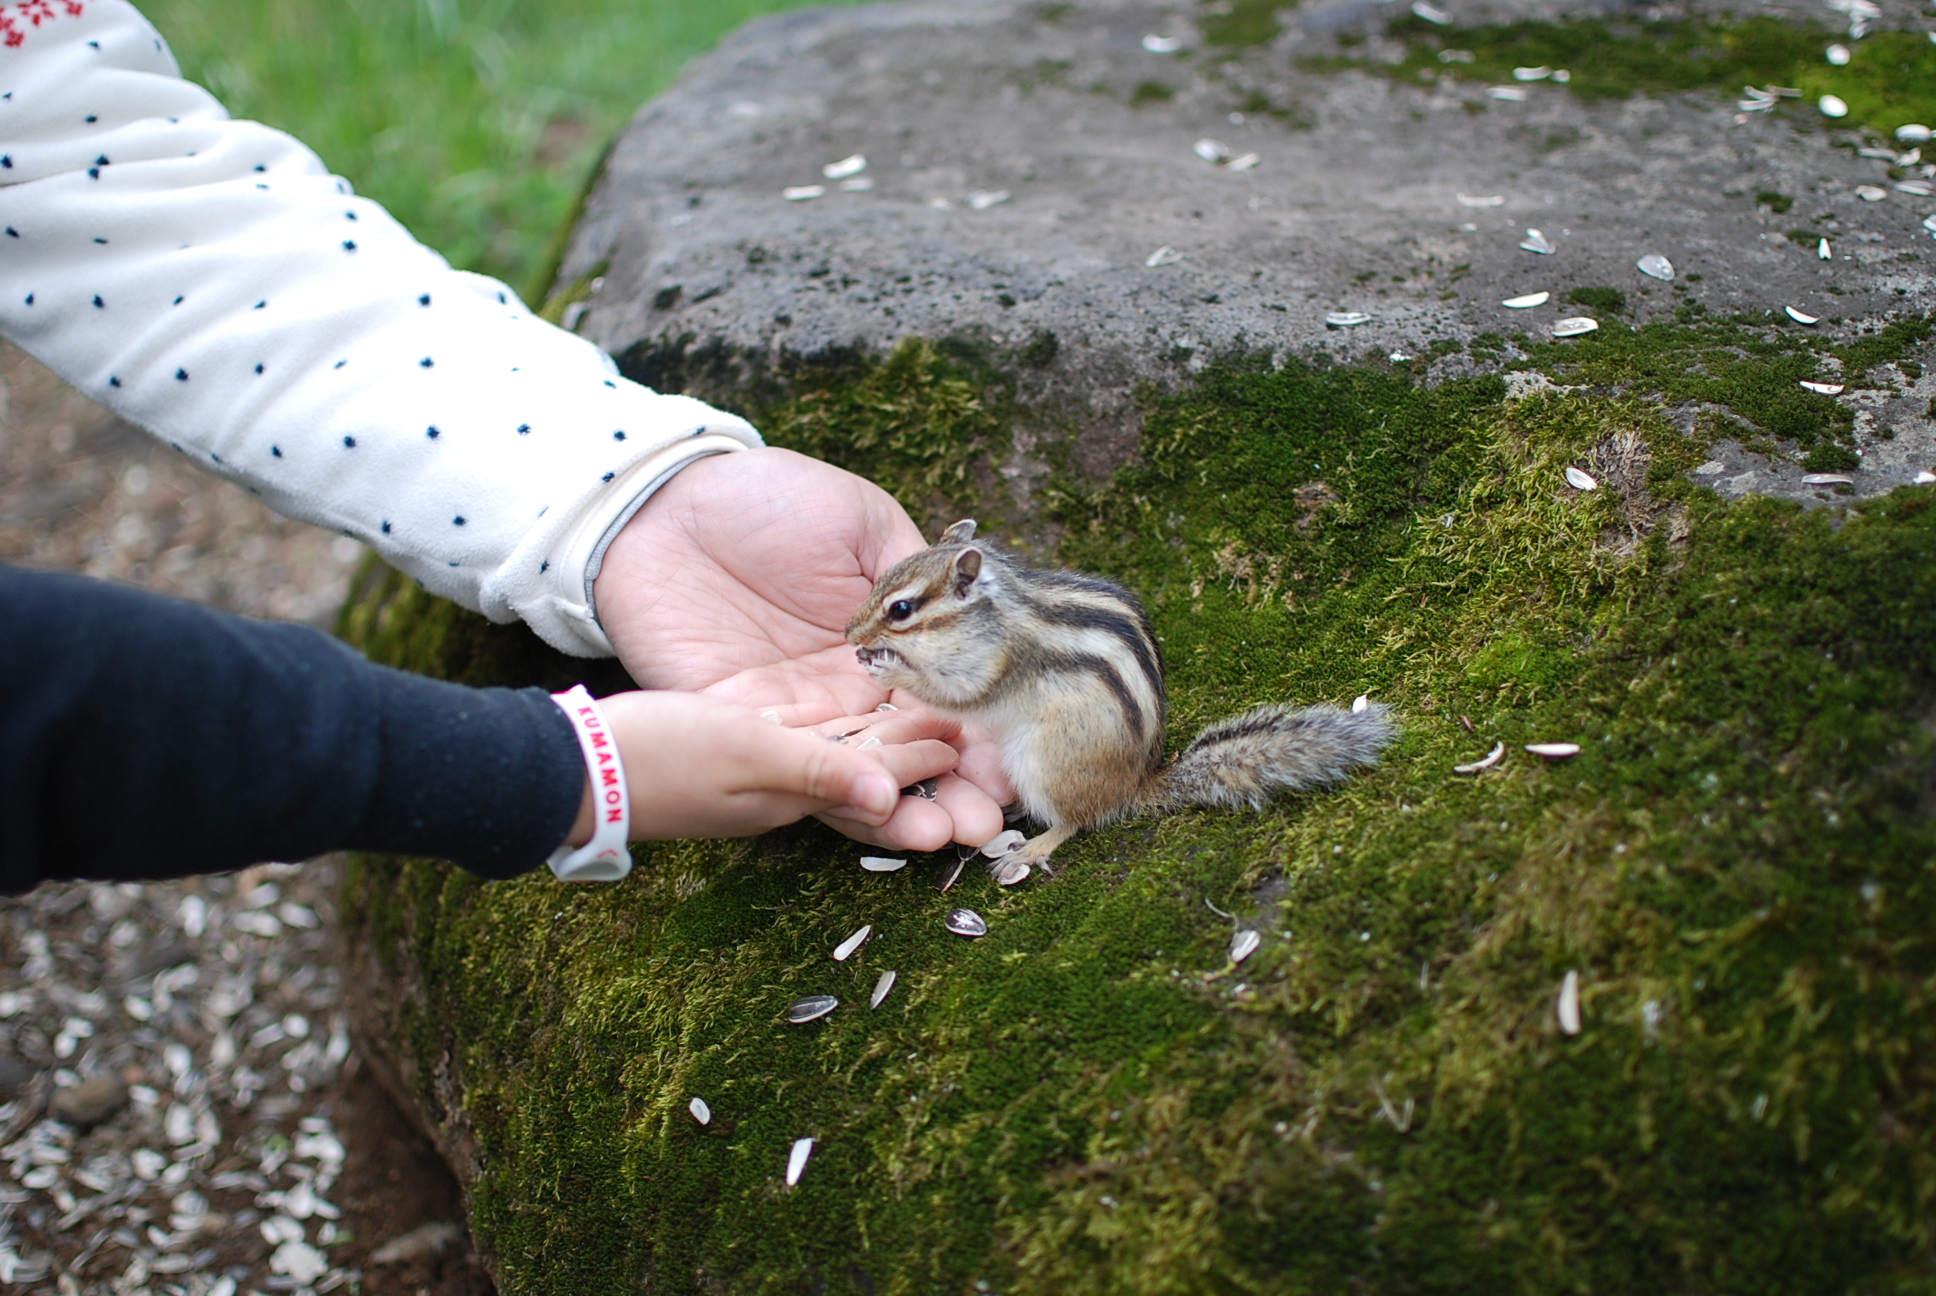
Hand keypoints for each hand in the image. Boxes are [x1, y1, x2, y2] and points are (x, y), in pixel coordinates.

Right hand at [560, 693, 962, 844]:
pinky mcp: (744, 725)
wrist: (574, 757)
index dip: (929, 774)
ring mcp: (765, 753)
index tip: (981, 767)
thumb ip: (819, 772)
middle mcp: (789, 777)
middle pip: (873, 769)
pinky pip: (812, 721)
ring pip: (848, 743)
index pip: (879, 783)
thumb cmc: (659, 762)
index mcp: (797, 792)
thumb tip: (889, 798)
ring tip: (947, 726)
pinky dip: (850, 714)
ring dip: (896, 738)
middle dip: (928, 771)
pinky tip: (873, 693)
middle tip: (986, 767)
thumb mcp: (746, 757)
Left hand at [592, 447, 1010, 848]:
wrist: (664, 503)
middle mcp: (841, 691)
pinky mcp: (734, 723)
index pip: (936, 707)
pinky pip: (786, 767)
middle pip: (901, 755)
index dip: (973, 739)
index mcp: (880, 647)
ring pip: (850, 775)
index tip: (1010, 767)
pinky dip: (828, 792)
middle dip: (948, 792)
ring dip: (898, 808)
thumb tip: (973, 615)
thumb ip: (914, 576)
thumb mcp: (860, 523)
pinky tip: (875, 808)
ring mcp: (789, 714)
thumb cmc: (766, 498)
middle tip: (988, 821)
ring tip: (945, 833)